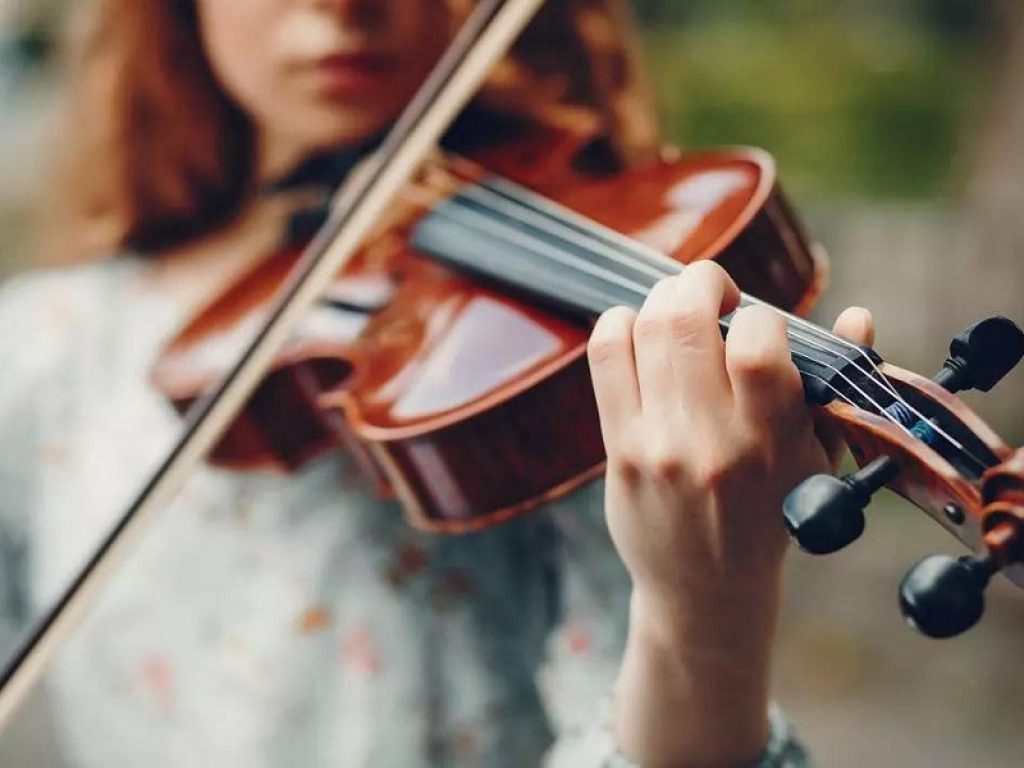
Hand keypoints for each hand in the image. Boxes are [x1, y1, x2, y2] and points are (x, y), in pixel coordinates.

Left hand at [587, 261, 873, 765]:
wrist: (705, 588)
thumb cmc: (769, 515)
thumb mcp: (816, 460)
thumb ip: (837, 386)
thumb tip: (858, 316)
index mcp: (770, 443)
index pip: (757, 347)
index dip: (760, 315)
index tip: (762, 328)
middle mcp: (708, 442)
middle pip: (684, 320)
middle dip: (703, 282)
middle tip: (717, 293)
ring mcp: (656, 444)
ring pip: (643, 328)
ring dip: (665, 297)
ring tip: (683, 310)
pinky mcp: (618, 448)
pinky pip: (605, 355)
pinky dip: (621, 322)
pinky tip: (642, 331)